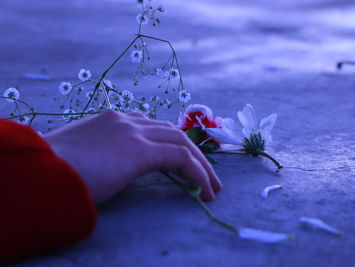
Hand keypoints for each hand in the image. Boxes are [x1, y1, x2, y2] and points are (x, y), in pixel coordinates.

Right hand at [44, 111, 221, 202]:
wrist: (39, 171)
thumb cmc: (54, 168)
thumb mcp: (80, 154)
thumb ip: (101, 153)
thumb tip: (110, 166)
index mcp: (111, 120)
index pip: (151, 126)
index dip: (170, 143)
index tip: (182, 161)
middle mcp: (125, 121)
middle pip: (172, 131)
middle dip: (193, 152)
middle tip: (206, 174)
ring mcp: (133, 133)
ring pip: (181, 142)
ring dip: (202, 164)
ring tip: (213, 186)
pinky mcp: (139, 151)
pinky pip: (181, 159)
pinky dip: (198, 174)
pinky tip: (206, 191)